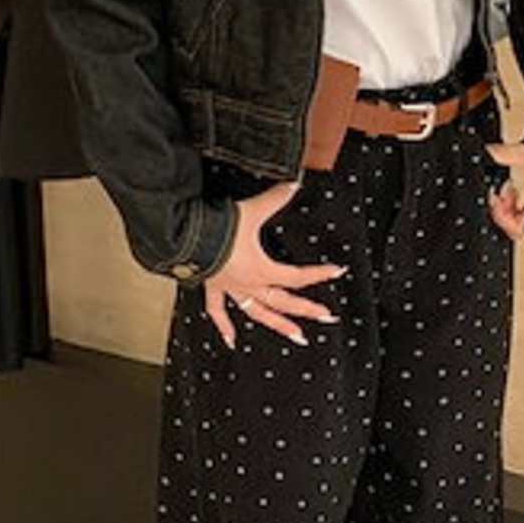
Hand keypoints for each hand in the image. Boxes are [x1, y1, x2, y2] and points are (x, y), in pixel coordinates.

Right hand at [203, 179, 347, 350]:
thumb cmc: (218, 228)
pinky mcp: (214, 287)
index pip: (297, 276)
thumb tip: (294, 182)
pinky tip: (232, 340)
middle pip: (284, 302)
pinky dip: (225, 327)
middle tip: (327, 317)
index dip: (319, 274)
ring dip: (279, 326)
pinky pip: (218, 311)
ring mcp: (231, 288)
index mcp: (262, 269)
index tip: (337, 272)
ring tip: (298, 337)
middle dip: (307, 309)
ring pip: (259, 313)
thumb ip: (275, 198)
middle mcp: (250, 284)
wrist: (187, 238)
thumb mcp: (252, 211)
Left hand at [483, 141, 523, 238]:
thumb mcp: (522, 153)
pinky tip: (512, 187)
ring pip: (523, 216)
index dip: (504, 219)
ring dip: (509, 208)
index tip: (496, 202)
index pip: (522, 228)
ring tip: (505, 191)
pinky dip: (516, 200)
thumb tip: (485, 153)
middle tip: (497, 198)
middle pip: (521, 226)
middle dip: (505, 214)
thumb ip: (500, 154)